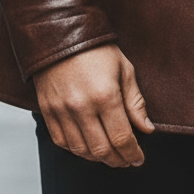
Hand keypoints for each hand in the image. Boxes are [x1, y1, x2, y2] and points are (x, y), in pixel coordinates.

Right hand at [33, 43, 154, 167]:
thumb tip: (146, 129)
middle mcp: (82, 106)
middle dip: (118, 160)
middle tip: (127, 160)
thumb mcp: (124, 68)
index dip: (132, 153)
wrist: (61, 33)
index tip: (139, 158)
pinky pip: (61, 142)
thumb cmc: (96, 48)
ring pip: (81, 150)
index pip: (122, 138)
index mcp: (105, 95)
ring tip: (110, 155)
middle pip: (102, 150)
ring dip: (98, 159)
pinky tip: (88, 147)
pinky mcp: (47, 111)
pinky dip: (76, 150)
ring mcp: (61, 110)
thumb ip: (135, 102)